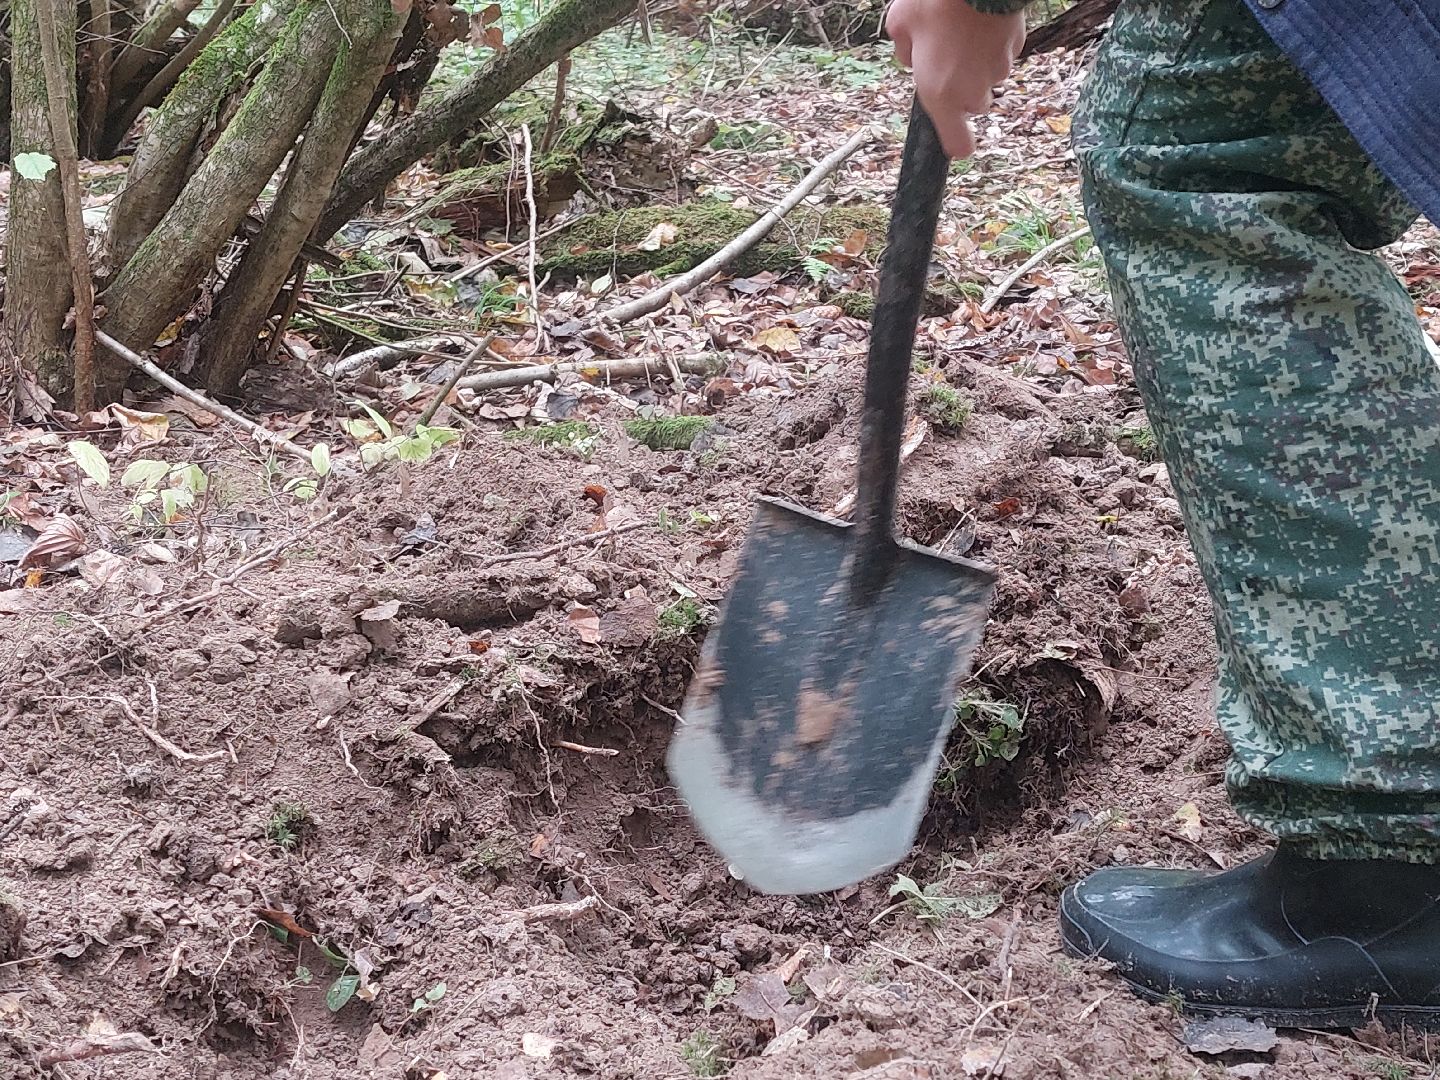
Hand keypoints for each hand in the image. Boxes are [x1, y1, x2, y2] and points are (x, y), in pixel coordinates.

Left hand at [886, 0, 1026, 157]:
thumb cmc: (934, 2)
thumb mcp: (900, 24)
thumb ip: (905, 52)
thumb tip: (912, 59)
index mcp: (940, 95)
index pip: (959, 144)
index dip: (958, 142)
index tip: (955, 139)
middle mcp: (973, 90)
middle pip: (974, 105)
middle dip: (963, 88)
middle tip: (946, 58)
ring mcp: (999, 68)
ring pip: (989, 77)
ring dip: (978, 63)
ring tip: (962, 31)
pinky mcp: (1016, 46)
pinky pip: (1003, 53)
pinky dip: (993, 44)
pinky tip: (980, 21)